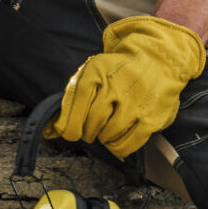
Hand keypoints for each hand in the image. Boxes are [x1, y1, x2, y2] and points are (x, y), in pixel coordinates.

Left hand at [52, 15, 206, 158]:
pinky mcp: (151, 119)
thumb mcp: (91, 73)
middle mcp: (116, 86)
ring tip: (106, 129)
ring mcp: (136, 103)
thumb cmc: (118, 71)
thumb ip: (70, 101)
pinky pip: (127, 145)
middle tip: (91, 128)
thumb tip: (50, 132)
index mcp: (97, 72)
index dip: (68, 126)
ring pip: (107, 135)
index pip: (74, 107)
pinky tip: (117, 138)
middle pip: (90, 123)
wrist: (157, 61)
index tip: (69, 131)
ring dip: (102, 137)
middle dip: (86, 131)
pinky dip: (117, 147)